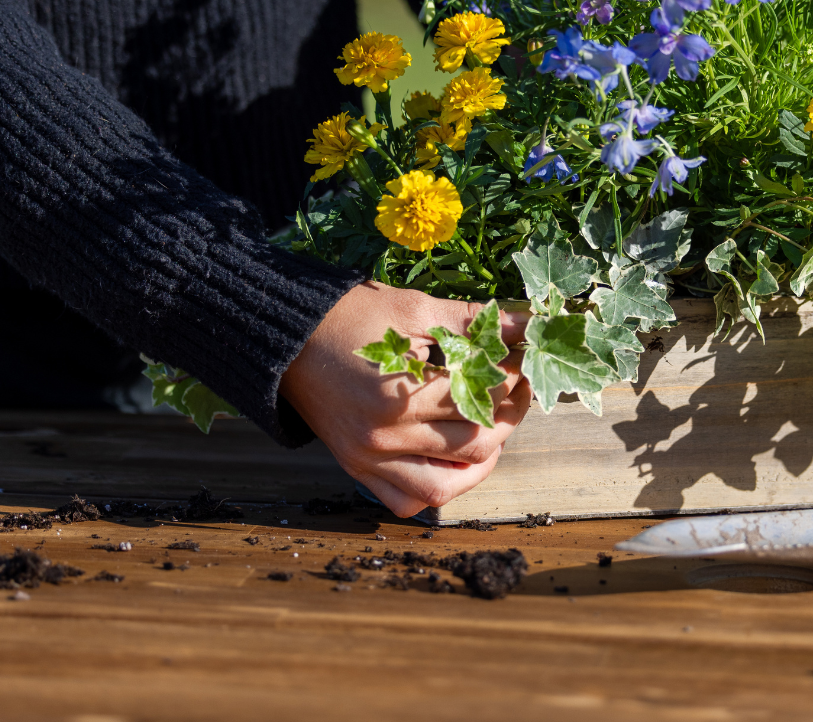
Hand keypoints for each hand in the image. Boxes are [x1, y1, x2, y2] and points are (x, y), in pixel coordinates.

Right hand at [278, 282, 529, 517]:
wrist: (288, 338)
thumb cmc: (350, 317)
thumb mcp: (413, 310)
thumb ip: (471, 323)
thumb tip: (524, 326)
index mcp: (402, 395)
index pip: (483, 398)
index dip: (513, 379)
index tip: (520, 363)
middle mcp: (386, 437)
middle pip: (475, 447)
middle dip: (507, 419)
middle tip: (515, 394)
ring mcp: (369, 460)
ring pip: (443, 488)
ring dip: (477, 466)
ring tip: (488, 434)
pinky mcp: (356, 469)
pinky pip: (404, 501)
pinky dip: (433, 490)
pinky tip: (448, 462)